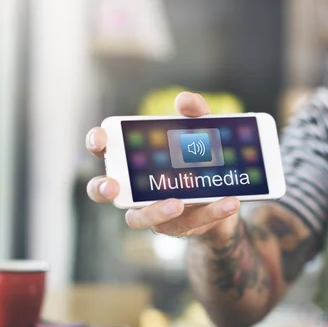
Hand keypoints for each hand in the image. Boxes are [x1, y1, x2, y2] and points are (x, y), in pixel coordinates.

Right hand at [85, 92, 239, 240]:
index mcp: (135, 160)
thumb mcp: (205, 131)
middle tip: (112, 186)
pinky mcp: (179, 226)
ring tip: (178, 202)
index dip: (97, 143)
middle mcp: (135, 188)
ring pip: (139, 219)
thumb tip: (184, 100)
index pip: (105, 150)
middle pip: (104, 191)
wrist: (228, 194)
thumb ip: (196, 114)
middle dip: (102, 188)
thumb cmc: (203, 159)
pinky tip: (230, 202)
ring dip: (154, 211)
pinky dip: (213, 211)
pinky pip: (192, 222)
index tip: (102, 138)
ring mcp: (154, 210)